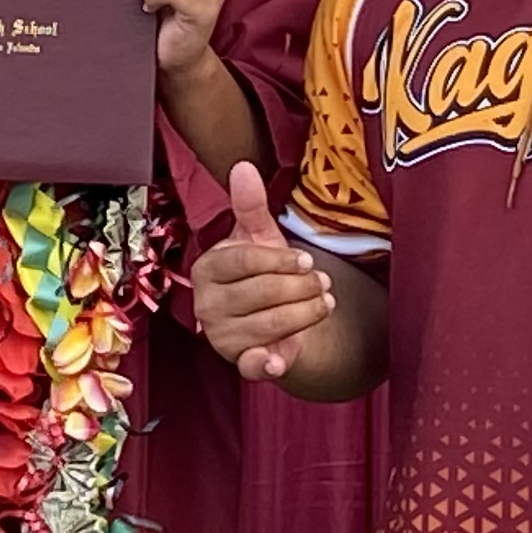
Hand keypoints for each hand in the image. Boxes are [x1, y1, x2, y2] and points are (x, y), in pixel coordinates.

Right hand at [191, 161, 335, 381]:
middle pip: (262, 293)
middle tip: (323, 281)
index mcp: (207, 269)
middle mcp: (206, 305)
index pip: (245, 261)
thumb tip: (243, 166)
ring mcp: (221, 336)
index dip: (281, 260)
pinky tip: (279, 361)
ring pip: (270, 324)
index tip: (308, 259)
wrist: (273, 314)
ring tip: (324, 302)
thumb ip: (251, 205)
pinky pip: (251, 366)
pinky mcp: (240, 362)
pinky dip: (266, 365)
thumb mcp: (259, 236)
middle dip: (301, 286)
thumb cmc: (262, 270)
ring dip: (306, 313)